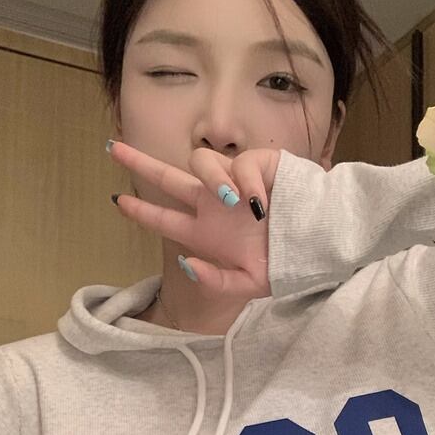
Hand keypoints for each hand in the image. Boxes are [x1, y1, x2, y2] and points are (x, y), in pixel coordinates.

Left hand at [108, 142, 280, 302]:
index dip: (140, 210)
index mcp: (206, 234)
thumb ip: (216, 284)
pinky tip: (258, 203)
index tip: (118, 202)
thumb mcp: (249, 286)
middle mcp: (213, 205)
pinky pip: (240, 163)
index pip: (164, 219)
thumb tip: (186, 264)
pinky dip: (245, 181)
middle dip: (140, 162)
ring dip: (210, 179)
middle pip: (167, 178)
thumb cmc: (286, 265)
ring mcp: (233, 183)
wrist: (321, 244)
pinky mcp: (258, 165)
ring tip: (232, 202)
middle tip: (113, 148)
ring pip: (200, 163)